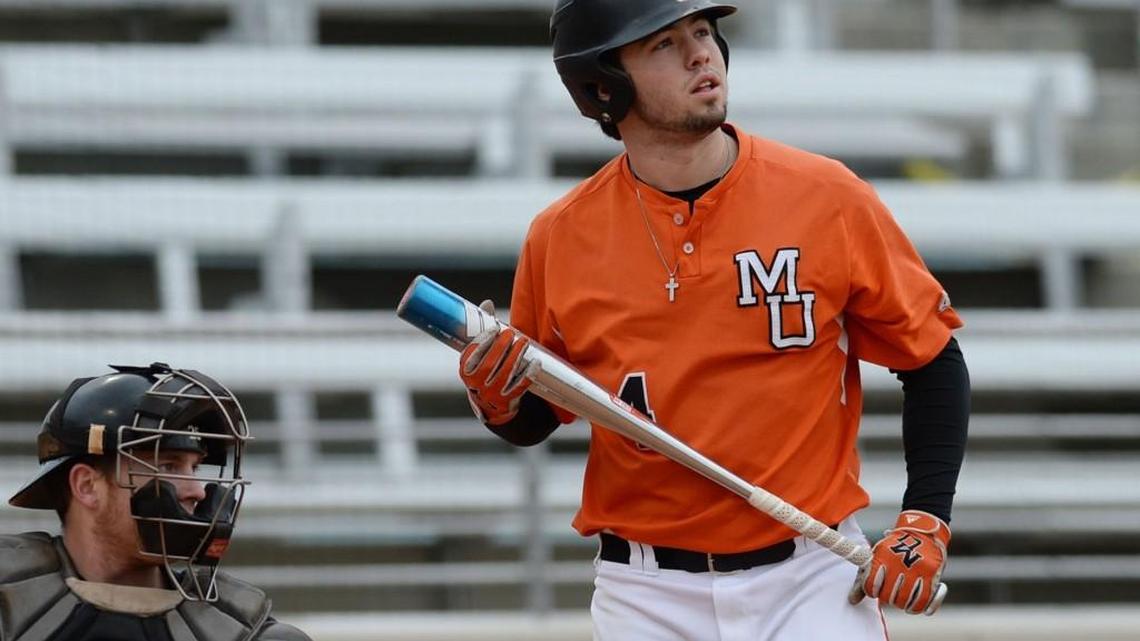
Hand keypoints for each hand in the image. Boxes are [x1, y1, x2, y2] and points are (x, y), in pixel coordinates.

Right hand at [458, 300, 538, 424]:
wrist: (490, 405)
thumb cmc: (484, 372)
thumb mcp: (479, 355)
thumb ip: (484, 329)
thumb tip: (488, 304)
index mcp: (465, 372)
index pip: (471, 355)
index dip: (483, 341)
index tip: (495, 328)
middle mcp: (476, 385)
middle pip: (489, 365)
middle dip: (501, 346)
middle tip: (511, 332)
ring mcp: (492, 395)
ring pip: (505, 374)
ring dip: (515, 356)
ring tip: (524, 341)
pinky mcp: (507, 401)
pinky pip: (519, 387)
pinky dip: (528, 374)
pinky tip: (536, 362)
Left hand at [853, 510, 949, 614]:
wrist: (923, 531)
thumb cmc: (896, 547)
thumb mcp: (878, 556)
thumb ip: (864, 579)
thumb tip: (852, 600)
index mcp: (882, 556)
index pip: (871, 585)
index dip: (872, 591)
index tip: (875, 590)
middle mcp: (898, 563)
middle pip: (888, 596)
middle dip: (888, 598)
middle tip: (891, 594)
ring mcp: (916, 569)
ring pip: (904, 601)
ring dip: (902, 604)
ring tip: (901, 600)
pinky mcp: (931, 575)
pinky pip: (923, 601)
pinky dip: (917, 607)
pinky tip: (913, 605)